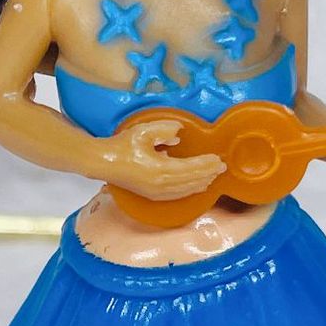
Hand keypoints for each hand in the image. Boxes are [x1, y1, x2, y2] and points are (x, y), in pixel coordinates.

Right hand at [101, 118, 224, 200]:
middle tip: (222, 167)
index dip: (207, 164)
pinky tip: (196, 185)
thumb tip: (179, 133)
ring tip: (213, 176)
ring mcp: (157, 193)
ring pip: (186, 190)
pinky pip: (178, 194)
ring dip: (201, 183)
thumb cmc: (122, 146)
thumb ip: (164, 130)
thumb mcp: (143, 131)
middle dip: (208, 174)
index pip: (192, 169)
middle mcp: (161, 185)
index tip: (218, 159)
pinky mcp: (152, 195)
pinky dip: (190, 189)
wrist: (102, 162)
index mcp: (161, 170)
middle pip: (192, 181)